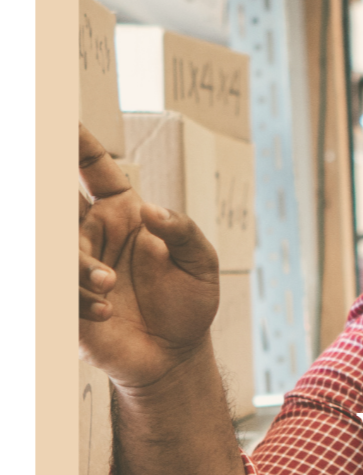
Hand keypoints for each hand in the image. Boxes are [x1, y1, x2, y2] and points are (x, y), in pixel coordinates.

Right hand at [79, 124, 220, 389]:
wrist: (174, 356)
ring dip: (80, 263)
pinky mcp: (67, 297)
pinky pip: (60, 285)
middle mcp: (93, 231)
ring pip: (61, 246)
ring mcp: (76, 263)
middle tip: (69, 215)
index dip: (78, 141)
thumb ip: (183, 232)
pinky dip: (81, 297)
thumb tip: (151, 211)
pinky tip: (107, 312)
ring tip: (111, 286)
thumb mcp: (201, 265)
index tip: (64, 118)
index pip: (95, 168)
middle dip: (51, 189)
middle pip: (59, 199)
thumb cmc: (189, 304)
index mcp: (122, 212)